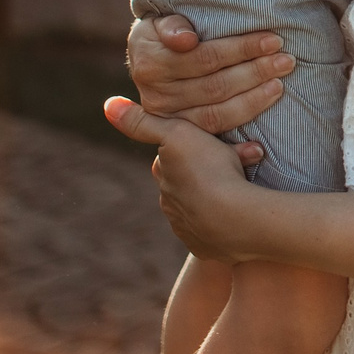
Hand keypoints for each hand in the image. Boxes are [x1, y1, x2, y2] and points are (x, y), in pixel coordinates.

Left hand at [104, 96, 275, 262]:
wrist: (234, 218)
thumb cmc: (209, 170)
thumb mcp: (176, 133)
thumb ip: (142, 121)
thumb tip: (108, 106)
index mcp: (163, 176)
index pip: (174, 156)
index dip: (194, 146)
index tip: (215, 143)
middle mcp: (169, 204)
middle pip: (190, 180)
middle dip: (210, 170)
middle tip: (242, 160)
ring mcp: (187, 228)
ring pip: (203, 204)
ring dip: (220, 194)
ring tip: (245, 184)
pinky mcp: (205, 247)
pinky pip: (215, 230)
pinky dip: (226, 219)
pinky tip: (242, 209)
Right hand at [125, 14, 292, 146]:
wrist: (147, 61)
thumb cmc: (162, 34)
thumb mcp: (159, 22)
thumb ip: (172, 26)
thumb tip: (187, 40)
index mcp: (152, 66)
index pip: (206, 58)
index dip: (241, 49)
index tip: (273, 40)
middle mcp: (158, 97)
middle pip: (216, 87)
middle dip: (256, 72)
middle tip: (287, 61)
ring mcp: (170, 121)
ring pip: (217, 115)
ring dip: (253, 101)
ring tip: (280, 85)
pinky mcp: (182, 138)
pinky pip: (212, 143)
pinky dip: (237, 149)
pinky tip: (259, 147)